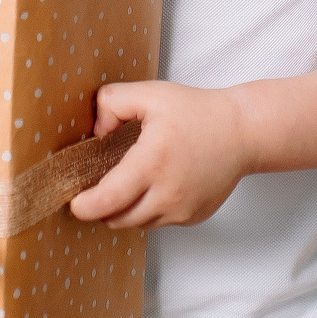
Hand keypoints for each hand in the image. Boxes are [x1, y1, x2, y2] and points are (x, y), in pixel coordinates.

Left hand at [68, 80, 252, 228]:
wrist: (242, 132)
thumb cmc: (196, 112)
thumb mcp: (151, 94)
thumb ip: (112, 103)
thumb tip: (95, 132)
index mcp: (152, 163)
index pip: (106, 201)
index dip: (83, 206)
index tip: (74, 201)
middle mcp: (167, 193)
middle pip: (116, 219)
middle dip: (101, 207)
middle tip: (98, 187)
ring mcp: (182, 210)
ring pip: (137, 223)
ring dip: (126, 210)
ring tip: (129, 183)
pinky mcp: (193, 217)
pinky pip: (159, 222)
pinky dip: (149, 210)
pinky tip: (156, 185)